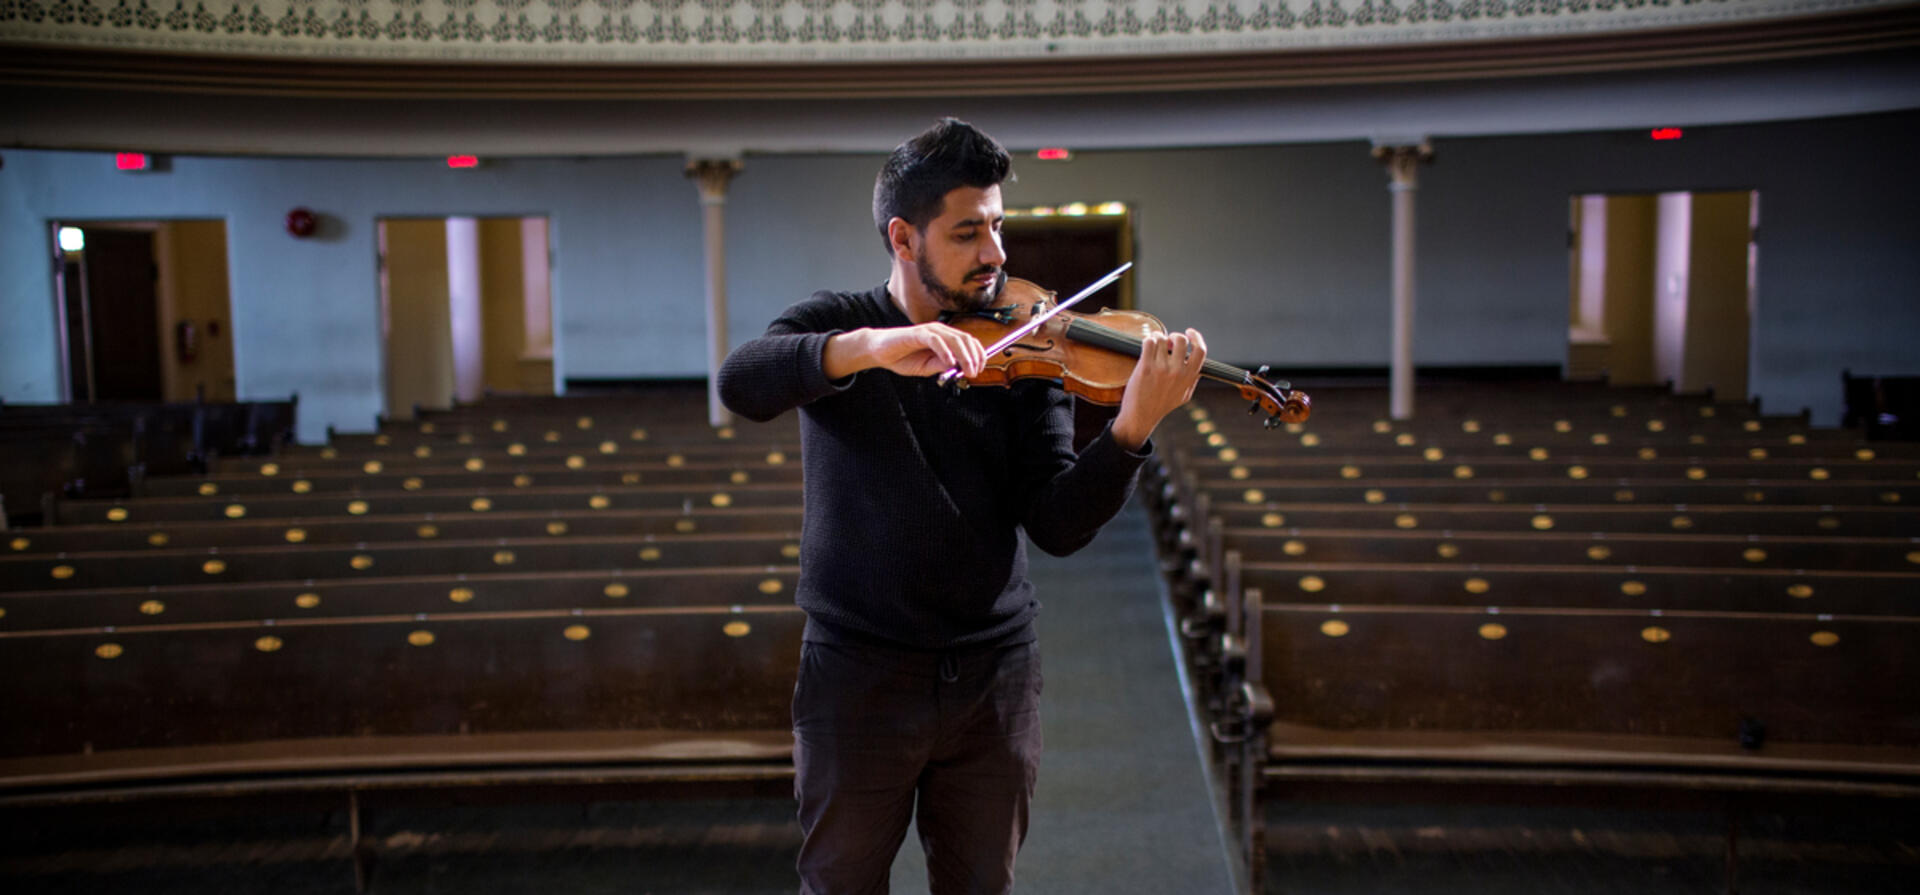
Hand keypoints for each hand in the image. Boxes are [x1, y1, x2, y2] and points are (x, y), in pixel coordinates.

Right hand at [825, 324, 986, 379]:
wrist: (879, 352)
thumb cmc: (903, 358)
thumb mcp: (927, 368)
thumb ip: (942, 366)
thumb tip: (959, 368)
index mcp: (945, 339)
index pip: (969, 342)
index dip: (978, 355)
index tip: (980, 370)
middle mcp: (940, 331)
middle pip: (965, 339)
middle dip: (974, 357)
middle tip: (975, 373)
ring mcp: (929, 331)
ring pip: (954, 338)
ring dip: (964, 355)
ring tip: (967, 369)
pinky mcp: (917, 333)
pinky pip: (935, 339)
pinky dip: (945, 350)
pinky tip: (949, 362)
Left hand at [1111, 328, 1205, 451]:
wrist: (1141, 416)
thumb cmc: (1162, 405)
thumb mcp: (1184, 395)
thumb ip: (1193, 380)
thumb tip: (1199, 367)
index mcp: (1189, 377)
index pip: (1200, 351)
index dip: (1196, 337)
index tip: (1190, 332)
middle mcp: (1177, 371)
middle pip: (1180, 340)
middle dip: (1174, 336)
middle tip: (1168, 341)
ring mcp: (1161, 369)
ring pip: (1162, 339)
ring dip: (1158, 337)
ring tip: (1154, 343)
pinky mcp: (1145, 367)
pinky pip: (1149, 342)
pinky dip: (1148, 340)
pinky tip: (1147, 345)